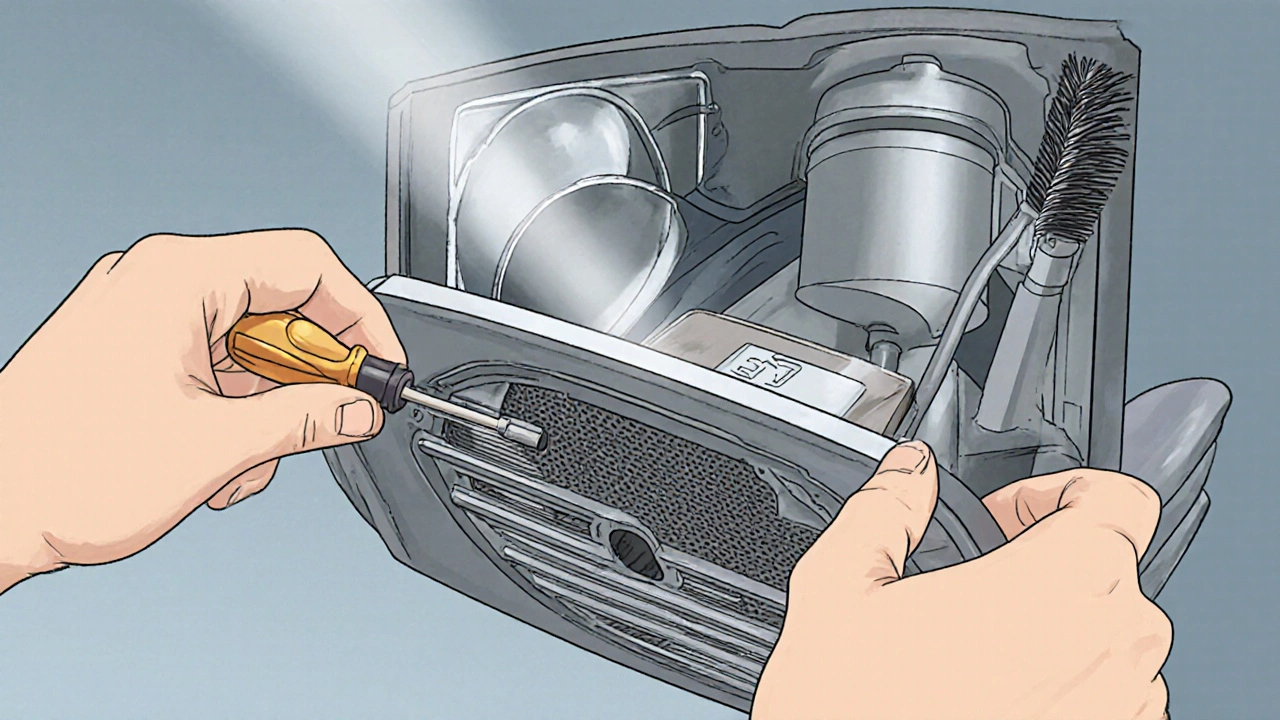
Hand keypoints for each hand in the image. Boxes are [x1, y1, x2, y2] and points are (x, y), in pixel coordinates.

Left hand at [0, 230, 404, 593]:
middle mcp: (157, 283)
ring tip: (245, 464)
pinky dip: (229, 412)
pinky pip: (209, 366)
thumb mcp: (214, 446)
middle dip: (307, 377)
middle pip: (277, 307)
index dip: (359, 319)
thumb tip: (357, 409)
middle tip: (333, 420)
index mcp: (178, 278)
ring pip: (245, 347)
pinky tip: (217, 463)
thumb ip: (305, 420)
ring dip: (265, 409)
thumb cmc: (62, 469)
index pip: (305, 266)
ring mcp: (139, 317)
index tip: (380, 367)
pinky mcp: (128, 351)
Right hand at [752, 441, 1170, 719]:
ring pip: (1112, 635)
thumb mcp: (838, 590)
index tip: (1003, 518)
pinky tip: (989, 695)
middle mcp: (1113, 643)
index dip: (1056, 492)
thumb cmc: (855, 714)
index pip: (1118, 498)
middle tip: (972, 582)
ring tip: (973, 649)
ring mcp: (1122, 706)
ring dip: (1057, 626)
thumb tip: (906, 472)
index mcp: (1061, 580)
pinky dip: (1066, 684)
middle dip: (1043, 562)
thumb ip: (882, 510)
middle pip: (1111, 565)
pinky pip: (1110, 696)